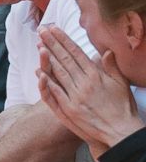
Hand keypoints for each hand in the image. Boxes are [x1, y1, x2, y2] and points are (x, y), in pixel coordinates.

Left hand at [36, 25, 143, 148]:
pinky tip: (38, 72)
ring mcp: (75, 96)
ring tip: (38, 44)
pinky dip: (46, 82)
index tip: (54, 29)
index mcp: (96, 75)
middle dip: (52, 43)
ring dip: (47, 58)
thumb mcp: (121, 84)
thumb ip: (111, 67)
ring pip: (58, 73)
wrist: (120, 131)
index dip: (64, 40)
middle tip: (41, 30)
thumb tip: (105, 51)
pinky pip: (55, 92)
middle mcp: (84, 83)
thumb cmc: (123, 108)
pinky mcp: (69, 109)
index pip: (76, 53)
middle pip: (65, 59)